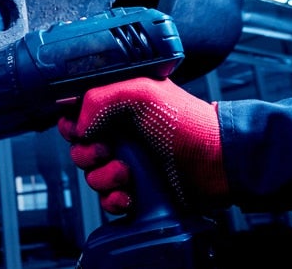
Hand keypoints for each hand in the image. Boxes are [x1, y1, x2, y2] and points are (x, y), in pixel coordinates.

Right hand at [57, 77, 226, 214]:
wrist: (219, 162)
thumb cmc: (189, 123)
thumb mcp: (143, 92)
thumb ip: (100, 97)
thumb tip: (78, 125)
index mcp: (118, 107)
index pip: (77, 114)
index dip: (73, 124)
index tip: (82, 129)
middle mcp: (120, 134)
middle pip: (79, 148)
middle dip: (87, 153)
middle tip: (107, 150)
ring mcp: (128, 163)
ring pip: (91, 176)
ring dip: (104, 178)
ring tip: (127, 174)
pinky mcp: (136, 191)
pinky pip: (107, 200)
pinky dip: (114, 200)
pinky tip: (130, 195)